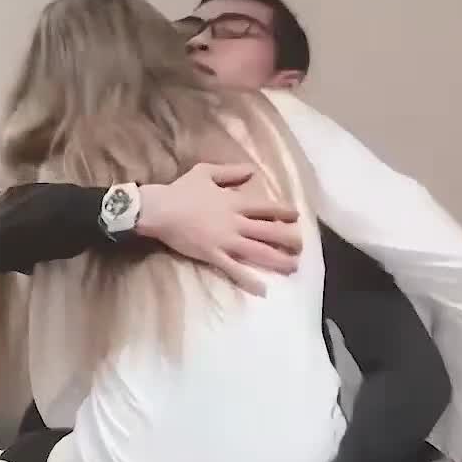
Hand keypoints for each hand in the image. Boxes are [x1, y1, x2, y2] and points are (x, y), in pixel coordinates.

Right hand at [137, 163, 301, 295]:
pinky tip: (263, 290)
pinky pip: (234, 270)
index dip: (284, 211)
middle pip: (269, 231)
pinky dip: (249, 280)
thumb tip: (252, 171)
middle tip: (301, 246)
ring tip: (293, 266)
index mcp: (235, 202)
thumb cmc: (181, 190)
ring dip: (278, 260)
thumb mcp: (206, 172)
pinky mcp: (213, 255)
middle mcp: (236, 222)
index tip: (296, 216)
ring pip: (258, 252)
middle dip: (288, 239)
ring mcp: (226, 241)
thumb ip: (231, 172)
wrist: (160, 209)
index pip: (266, 207)